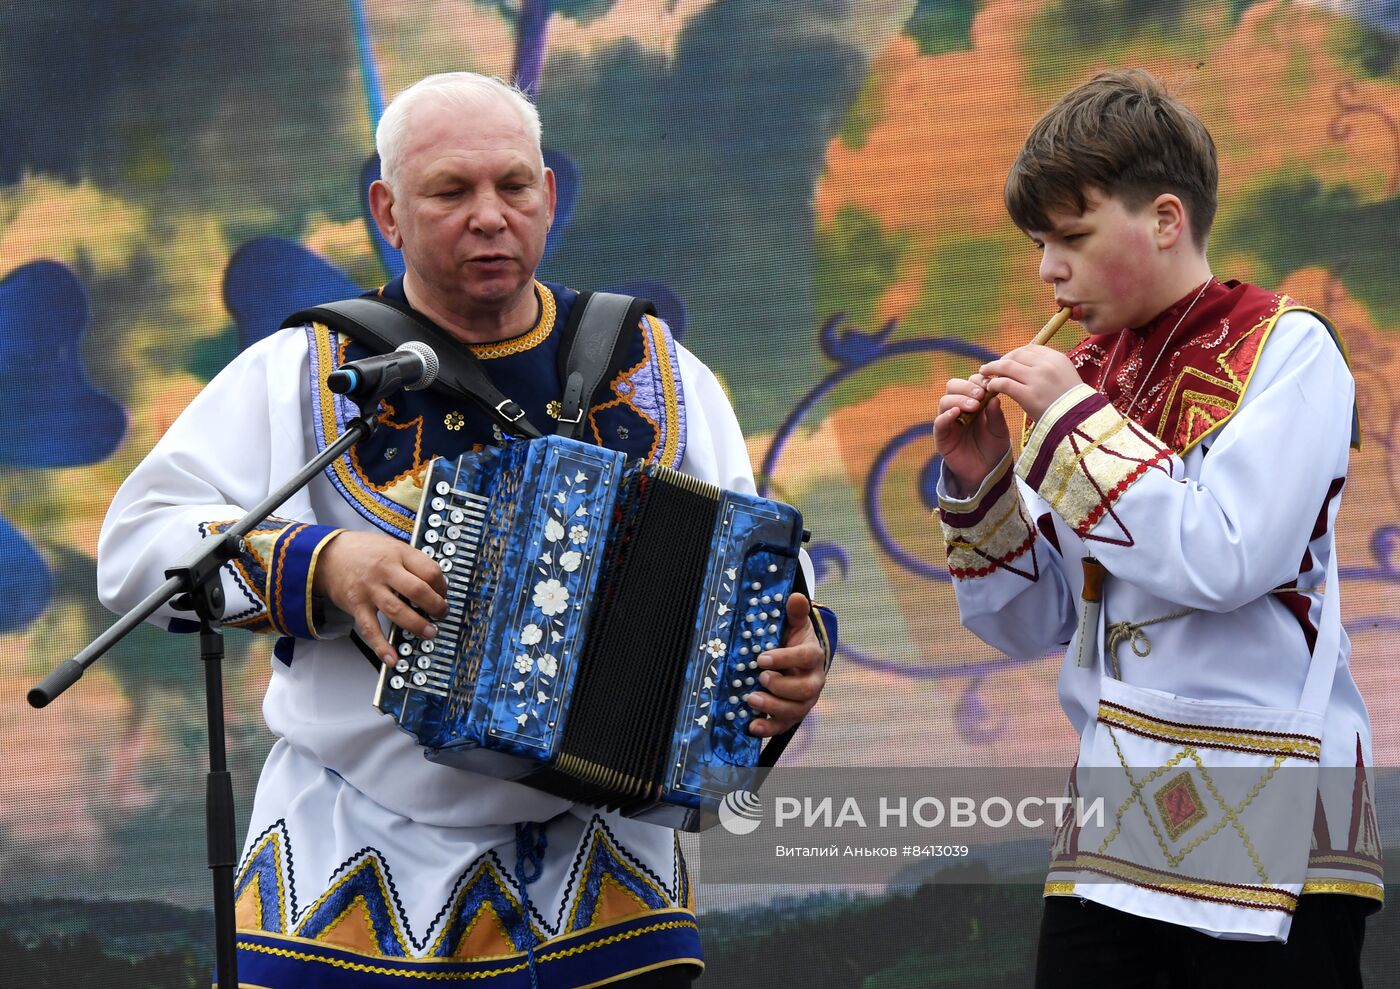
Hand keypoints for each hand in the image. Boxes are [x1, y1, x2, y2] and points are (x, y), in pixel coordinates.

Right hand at [312, 530, 447, 663]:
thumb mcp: (392, 546)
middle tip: (441, 614)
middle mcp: (385, 571)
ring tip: (429, 632)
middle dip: (436, 606)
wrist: (327, 555)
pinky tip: (393, 658)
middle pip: (418, 591)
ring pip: (398, 611)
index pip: (430, 571)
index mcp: (399, 554)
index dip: (442, 586)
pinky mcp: (357, 606)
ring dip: (417, 625)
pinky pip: (371, 629)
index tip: (443, 594)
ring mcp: (370, 590)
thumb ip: (411, 562)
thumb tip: (435, 585)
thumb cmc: (363, 551)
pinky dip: (382, 646)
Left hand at [746, 592, 825, 737]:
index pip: (807, 657)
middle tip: (759, 678)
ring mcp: (804, 701)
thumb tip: (796, 596)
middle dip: (781, 686)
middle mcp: (813, 681)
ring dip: (773, 707)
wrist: (798, 661)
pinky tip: (751, 726)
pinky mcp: (792, 715)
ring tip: (751, 699)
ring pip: (796, 710)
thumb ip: (795, 612)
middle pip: (805, 689)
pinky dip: (768, 728)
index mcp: (813, 656)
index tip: (762, 658)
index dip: (786, 658)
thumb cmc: (793, 640)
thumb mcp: (795, 624)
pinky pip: (784, 726)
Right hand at [934, 372, 1011, 492]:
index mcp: (974, 402)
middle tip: (981, 394)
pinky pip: (939, 422)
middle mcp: (958, 407)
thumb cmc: (994, 448)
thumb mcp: (1000, 430)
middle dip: (967, 387)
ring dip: (959, 400)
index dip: (978, 381)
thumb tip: (994, 396)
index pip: (970, 382)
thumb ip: (996, 414)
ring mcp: (948, 421)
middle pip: (953, 386)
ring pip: (945, 401)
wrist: (987, 472)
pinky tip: (957, 414)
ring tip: (974, 406)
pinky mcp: (941, 436)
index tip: (991, 384)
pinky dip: (946, 416)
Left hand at [978, 345, 1080, 422]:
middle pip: (1016, 355)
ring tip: (984, 374)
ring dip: (992, 369)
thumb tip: (1026, 364)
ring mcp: (1037, 379)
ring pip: (1006, 367)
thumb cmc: (1072, 403)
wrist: (1080, 422)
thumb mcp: (1065, 377)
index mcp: (1057, 359)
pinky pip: (1004, 384)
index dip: (1014, 353)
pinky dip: (994, 384)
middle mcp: (1047, 365)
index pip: (1030, 349)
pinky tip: (990, 388)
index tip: (1006, 360)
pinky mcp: (1028, 395)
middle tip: (991, 368)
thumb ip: (1048, 368)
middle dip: (1001, 360)